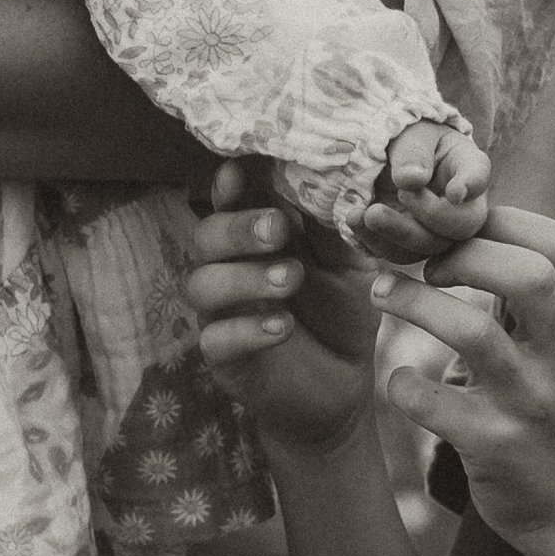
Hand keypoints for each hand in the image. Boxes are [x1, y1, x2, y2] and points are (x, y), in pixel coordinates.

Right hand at [187, 159, 380, 451]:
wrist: (345, 386)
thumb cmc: (344, 312)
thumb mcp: (351, 267)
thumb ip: (336, 233)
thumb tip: (334, 186)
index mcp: (258, 238)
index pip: (232, 201)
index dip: (229, 184)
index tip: (239, 169)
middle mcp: (231, 268)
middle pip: (206, 236)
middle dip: (239, 228)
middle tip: (279, 228)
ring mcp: (222, 313)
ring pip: (202, 284)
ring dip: (244, 277)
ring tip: (290, 279)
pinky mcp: (224, 357)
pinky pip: (215, 339)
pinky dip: (247, 329)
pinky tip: (282, 326)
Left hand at [352, 121, 490, 263]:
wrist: (384, 157)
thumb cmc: (407, 140)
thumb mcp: (409, 134)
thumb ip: (413, 152)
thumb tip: (412, 180)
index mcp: (466, 166)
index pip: (477, 175)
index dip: (471, 186)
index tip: (456, 193)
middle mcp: (460, 205)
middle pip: (461, 225)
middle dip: (430, 216)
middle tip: (402, 193)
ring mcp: (438, 231)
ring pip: (429, 247)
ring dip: (396, 233)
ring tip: (366, 213)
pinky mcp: (411, 246)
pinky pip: (399, 254)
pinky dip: (374, 240)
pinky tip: (355, 218)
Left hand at [371, 206, 554, 555]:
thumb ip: (541, 305)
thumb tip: (481, 241)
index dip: (500, 221)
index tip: (457, 230)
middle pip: (526, 273)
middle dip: (462, 253)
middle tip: (423, 263)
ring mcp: (533, 403)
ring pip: (471, 331)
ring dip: (414, 302)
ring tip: (381, 293)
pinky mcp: (497, 447)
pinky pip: (433, 402)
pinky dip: (403, 384)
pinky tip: (399, 384)